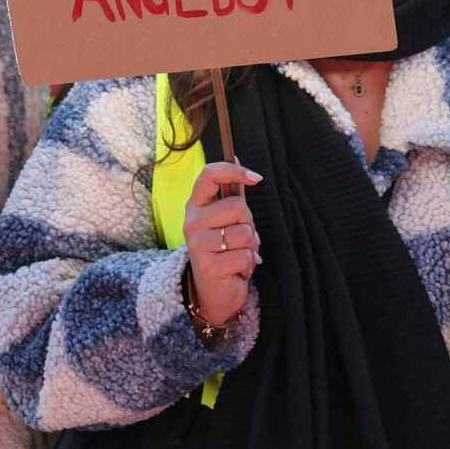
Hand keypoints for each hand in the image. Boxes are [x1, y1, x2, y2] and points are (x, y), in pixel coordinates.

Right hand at [182, 160, 261, 331]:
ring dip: (249, 246)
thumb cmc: (223, 250)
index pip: (210, 175)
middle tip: (238, 240)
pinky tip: (236, 270)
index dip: (234, 171)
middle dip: (248, 223)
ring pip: (245, 232)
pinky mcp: (209, 266)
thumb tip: (237, 156)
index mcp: (196, 205)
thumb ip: (232, 192)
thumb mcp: (226, 220)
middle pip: (238, 206)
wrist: (212, 292)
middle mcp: (192, 222)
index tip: (257, 178)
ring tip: (236, 255)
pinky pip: (245, 255)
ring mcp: (198, 244)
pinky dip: (248, 264)